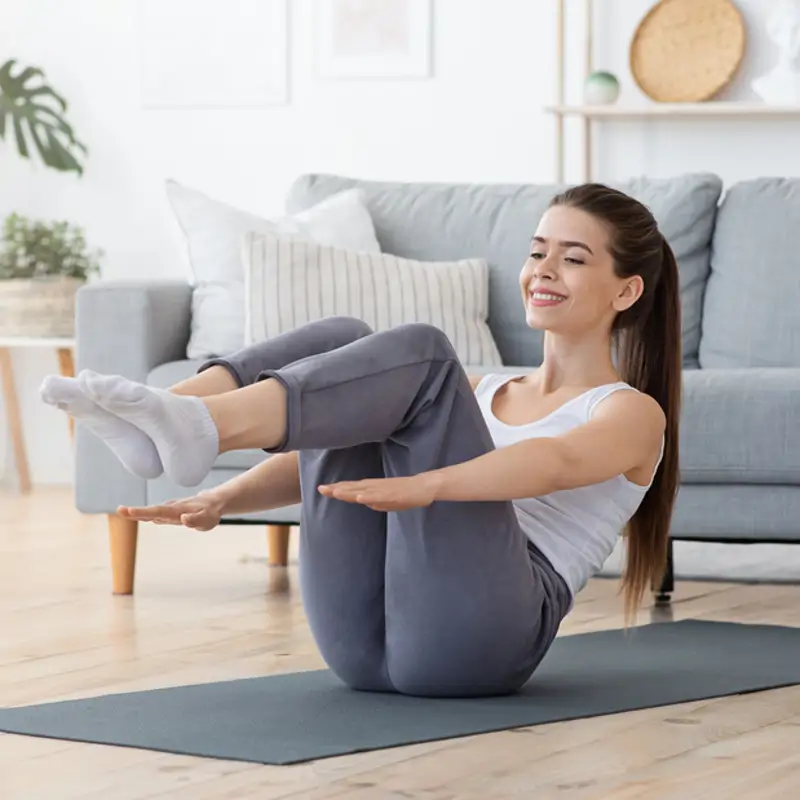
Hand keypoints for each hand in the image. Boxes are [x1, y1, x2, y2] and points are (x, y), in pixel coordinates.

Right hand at [117, 490, 223, 530]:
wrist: (213, 502)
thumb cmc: (210, 513)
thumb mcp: (207, 520)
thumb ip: (195, 520)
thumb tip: (183, 519)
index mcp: (177, 511)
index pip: (158, 511)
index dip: (143, 512)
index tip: (129, 511)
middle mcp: (172, 508)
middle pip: (152, 510)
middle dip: (136, 511)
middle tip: (119, 510)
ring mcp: (171, 509)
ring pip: (153, 511)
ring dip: (139, 512)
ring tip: (124, 512)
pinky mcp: (171, 512)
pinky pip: (157, 512)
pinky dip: (147, 514)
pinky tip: (141, 517)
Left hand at [318, 473, 440, 511]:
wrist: (424, 487)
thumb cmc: (405, 493)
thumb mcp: (385, 500)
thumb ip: (373, 500)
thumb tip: (363, 501)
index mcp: (372, 488)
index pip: (351, 488)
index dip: (337, 488)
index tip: (322, 489)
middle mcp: (375, 486)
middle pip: (353, 488)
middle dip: (337, 489)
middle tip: (320, 488)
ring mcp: (383, 489)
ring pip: (363, 490)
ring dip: (348, 491)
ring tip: (334, 492)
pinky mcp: (393, 494)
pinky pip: (379, 496)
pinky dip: (369, 496)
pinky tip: (359, 498)